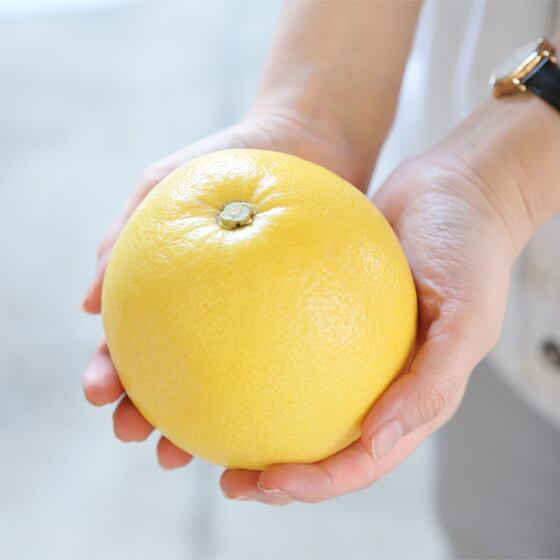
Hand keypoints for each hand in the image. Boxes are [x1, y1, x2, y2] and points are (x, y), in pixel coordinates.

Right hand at [81, 111, 369, 471]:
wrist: (306, 140)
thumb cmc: (230, 157)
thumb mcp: (166, 182)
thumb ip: (126, 233)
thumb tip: (88, 304)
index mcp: (172, 287)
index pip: (131, 338)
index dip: (109, 371)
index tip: (100, 397)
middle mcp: (210, 308)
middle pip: (169, 373)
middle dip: (146, 411)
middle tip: (138, 436)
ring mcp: (255, 315)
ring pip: (225, 380)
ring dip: (201, 420)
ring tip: (190, 448)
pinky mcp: (301, 312)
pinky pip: (287, 355)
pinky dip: (274, 387)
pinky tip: (274, 415)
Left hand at [220, 103, 537, 502]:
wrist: (455, 188)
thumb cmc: (471, 250)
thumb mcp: (468, 317)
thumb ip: (433, 382)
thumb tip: (376, 443)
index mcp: (412, 397)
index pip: (362, 460)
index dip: (317, 483)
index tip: (266, 484)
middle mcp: (378, 380)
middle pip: (322, 442)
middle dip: (275, 471)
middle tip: (226, 478)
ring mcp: (350, 346)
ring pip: (299, 397)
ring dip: (257, 420)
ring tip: (209, 433)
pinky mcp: (329, 310)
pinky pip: (289, 339)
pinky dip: (258, 353)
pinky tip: (221, 347)